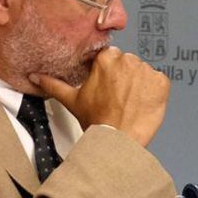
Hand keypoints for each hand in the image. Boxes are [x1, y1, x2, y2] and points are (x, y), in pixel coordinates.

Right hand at [33, 46, 169, 145]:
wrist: (118, 139)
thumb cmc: (97, 121)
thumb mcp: (72, 100)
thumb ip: (53, 84)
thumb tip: (36, 76)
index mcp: (106, 58)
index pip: (109, 57)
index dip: (108, 73)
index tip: (107, 84)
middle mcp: (128, 60)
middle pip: (127, 63)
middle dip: (124, 77)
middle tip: (117, 97)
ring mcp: (147, 71)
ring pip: (143, 72)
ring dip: (139, 84)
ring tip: (130, 102)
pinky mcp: (162, 83)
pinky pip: (159, 82)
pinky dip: (153, 92)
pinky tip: (143, 103)